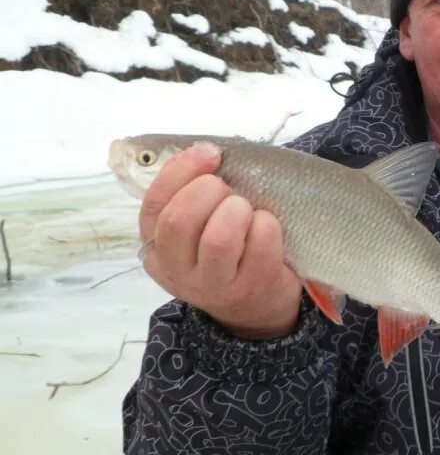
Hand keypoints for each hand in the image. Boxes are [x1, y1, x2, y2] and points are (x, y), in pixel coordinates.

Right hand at [138, 142, 301, 339]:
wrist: (259, 302)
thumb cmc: (229, 248)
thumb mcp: (198, 225)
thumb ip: (192, 192)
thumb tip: (206, 152)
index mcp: (157, 247)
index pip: (154, 204)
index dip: (181, 171)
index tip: (210, 153)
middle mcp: (178, 270)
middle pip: (179, 221)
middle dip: (208, 191)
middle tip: (228, 190)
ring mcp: (214, 285)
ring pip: (218, 239)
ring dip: (237, 210)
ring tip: (246, 209)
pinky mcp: (251, 289)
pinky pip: (260, 247)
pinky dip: (267, 225)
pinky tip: (268, 226)